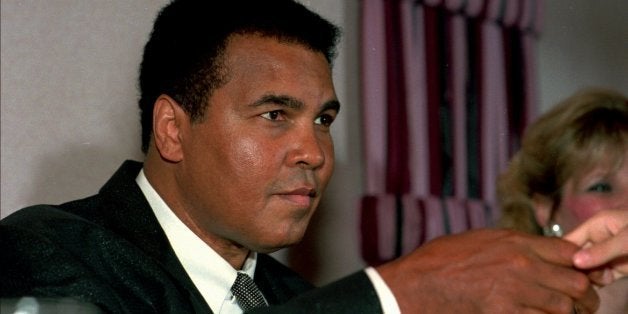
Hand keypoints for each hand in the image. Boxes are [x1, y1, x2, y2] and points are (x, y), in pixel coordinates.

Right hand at [377, 229, 598, 312]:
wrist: (416, 284)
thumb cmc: (440, 260)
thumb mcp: (479, 240)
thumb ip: (512, 245)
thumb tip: (535, 253)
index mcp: (515, 241)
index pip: (568, 252)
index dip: (577, 264)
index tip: (575, 273)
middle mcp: (520, 264)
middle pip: (575, 282)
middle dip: (581, 294)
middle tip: (578, 302)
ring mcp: (514, 291)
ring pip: (564, 308)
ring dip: (565, 312)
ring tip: (559, 313)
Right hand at [564, 210, 627, 284]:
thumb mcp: (626, 240)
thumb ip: (602, 250)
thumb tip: (575, 262)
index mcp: (597, 225)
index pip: (570, 239)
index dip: (559, 253)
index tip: (552, 269)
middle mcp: (598, 239)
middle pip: (576, 255)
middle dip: (574, 268)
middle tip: (575, 281)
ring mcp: (608, 255)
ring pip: (587, 268)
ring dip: (587, 278)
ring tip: (595, 283)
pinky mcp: (618, 269)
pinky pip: (601, 277)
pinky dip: (599, 284)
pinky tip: (600, 287)